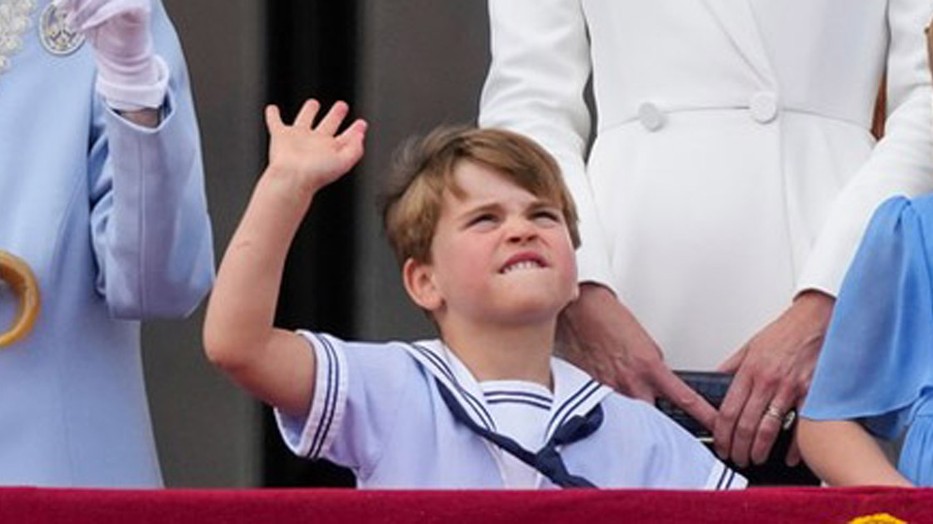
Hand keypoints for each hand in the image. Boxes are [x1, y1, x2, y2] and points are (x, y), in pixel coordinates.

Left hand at [54, 0, 164, 109]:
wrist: (124, 59)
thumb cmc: (104, 35)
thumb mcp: (82, 14)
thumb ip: (75, 2)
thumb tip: (62, 0)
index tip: (59, 6)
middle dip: (76, 1)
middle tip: (64, 14)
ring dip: (84, 10)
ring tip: (76, 25)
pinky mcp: (141, 8)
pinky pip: (118, 6)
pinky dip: (99, 15)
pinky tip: (88, 26)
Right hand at [264, 99, 366, 195]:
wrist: (292, 177)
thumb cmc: (317, 173)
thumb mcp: (344, 162)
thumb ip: (355, 149)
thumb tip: (360, 136)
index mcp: (331, 150)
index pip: (347, 138)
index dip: (356, 131)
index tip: (362, 123)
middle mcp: (315, 143)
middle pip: (328, 125)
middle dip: (336, 115)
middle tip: (342, 106)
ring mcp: (298, 138)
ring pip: (304, 120)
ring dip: (309, 111)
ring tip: (313, 103)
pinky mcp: (281, 136)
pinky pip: (275, 122)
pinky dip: (273, 115)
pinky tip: (272, 109)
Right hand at [559, 283, 716, 429]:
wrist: (583, 311)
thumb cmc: (612, 320)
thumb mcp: (645, 344)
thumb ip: (654, 370)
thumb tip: (658, 386)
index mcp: (650, 369)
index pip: (686, 400)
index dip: (704, 417)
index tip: (717, 427)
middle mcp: (631, 383)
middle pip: (657, 421)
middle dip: (664, 431)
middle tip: (671, 438)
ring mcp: (610, 390)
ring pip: (631, 420)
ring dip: (636, 423)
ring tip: (637, 428)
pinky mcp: (592, 392)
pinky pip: (607, 410)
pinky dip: (612, 412)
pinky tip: (610, 413)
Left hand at [712, 290, 833, 466]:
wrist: (815, 319)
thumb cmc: (785, 332)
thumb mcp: (750, 346)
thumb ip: (732, 366)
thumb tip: (716, 379)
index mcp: (750, 371)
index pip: (728, 410)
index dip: (722, 433)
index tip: (720, 443)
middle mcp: (768, 381)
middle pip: (746, 424)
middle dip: (738, 447)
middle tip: (735, 457)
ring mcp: (790, 388)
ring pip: (769, 428)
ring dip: (759, 449)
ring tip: (754, 458)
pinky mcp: (811, 393)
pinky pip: (800, 424)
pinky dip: (794, 445)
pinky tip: (786, 455)